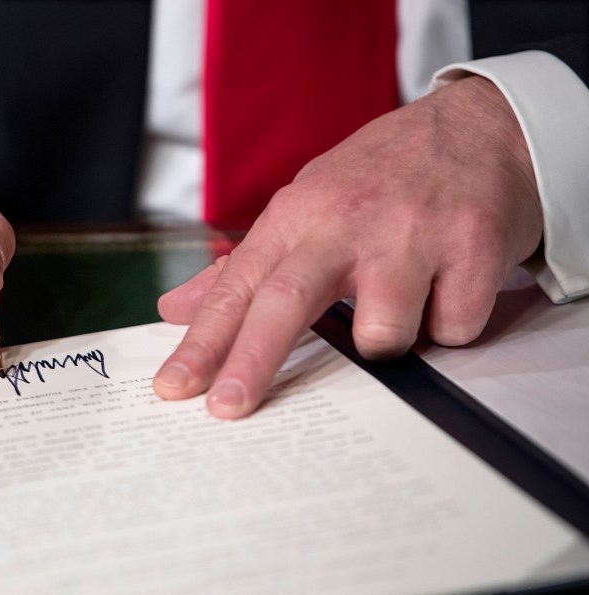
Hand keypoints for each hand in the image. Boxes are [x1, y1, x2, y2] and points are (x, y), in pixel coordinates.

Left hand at [154, 75, 542, 418]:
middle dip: (252, 361)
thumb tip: (176, 308)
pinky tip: (449, 284)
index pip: (237, 287)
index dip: (202, 342)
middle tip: (227, 407)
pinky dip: (449, 322)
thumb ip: (244, 265)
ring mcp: (412, 234)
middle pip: (287, 302)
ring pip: (383, 335)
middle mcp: (348, 222)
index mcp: (298, 215)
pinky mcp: (474, 248)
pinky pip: (452, 330)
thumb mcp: (306, 204)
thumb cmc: (384, 174)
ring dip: (390, 339)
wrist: (483, 124)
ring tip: (404, 299)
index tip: (174, 385)